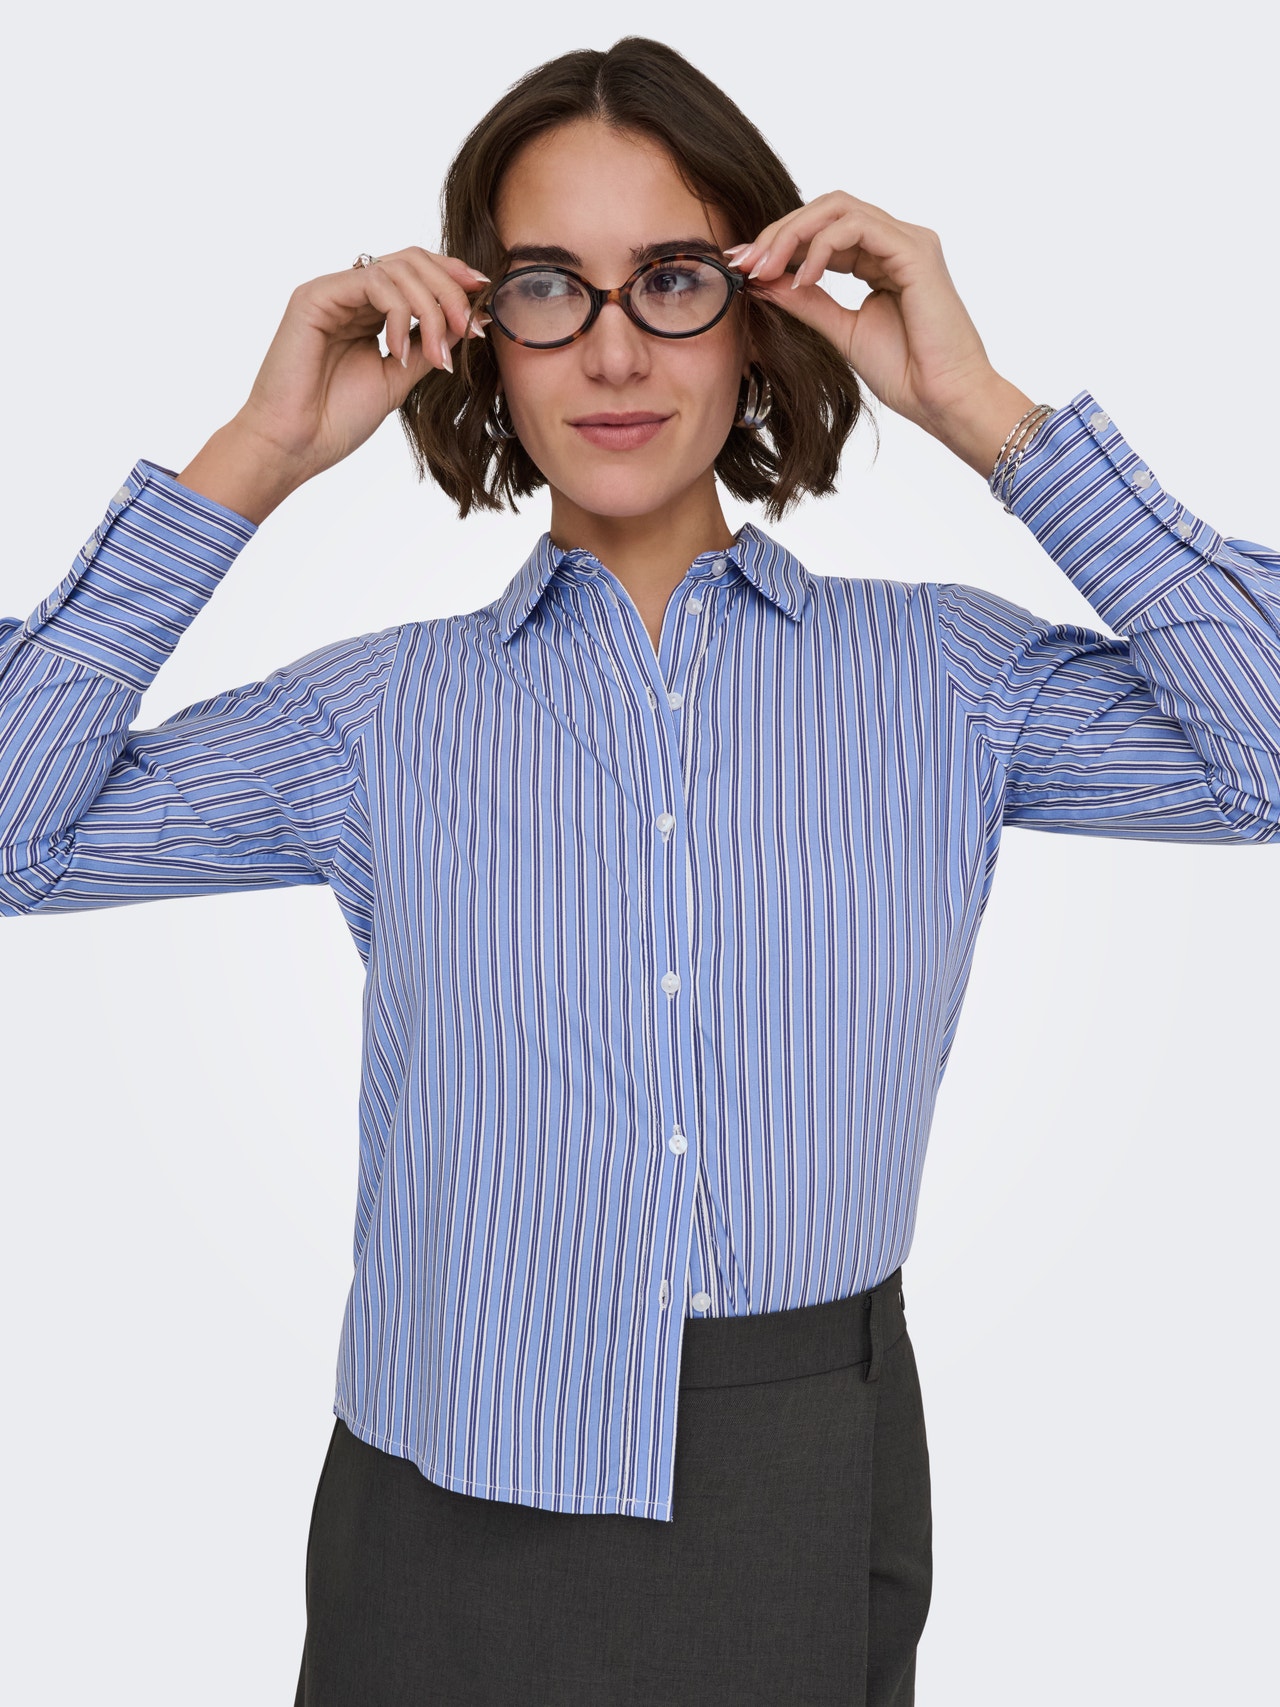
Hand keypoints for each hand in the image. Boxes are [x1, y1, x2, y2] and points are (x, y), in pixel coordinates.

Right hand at [232, 246, 491, 485]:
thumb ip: (428, 347)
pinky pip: (372, 281)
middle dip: (451, 291)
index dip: (453, 279)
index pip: (417, 273)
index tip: (484, 305)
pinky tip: (396, 353)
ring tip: (435, 353)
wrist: (296, 445)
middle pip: (413, 260)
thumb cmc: (337, 419)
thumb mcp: (400, 379)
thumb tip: (468, 324)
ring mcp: (333, 292)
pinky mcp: (315, 296)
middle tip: (469, 330)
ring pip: (398, 267)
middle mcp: (350, 295)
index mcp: (369, 312)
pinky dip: (397, 313)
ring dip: (430, 308)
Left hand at [728, 193, 1030, 468]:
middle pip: (826, 209)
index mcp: (880, 259)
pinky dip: (822, 248)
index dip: (779, 243)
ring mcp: (908, 241)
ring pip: (838, 208)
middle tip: (745, 262)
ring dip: (793, 235)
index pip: (822, 230)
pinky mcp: (915, 251)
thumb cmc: (906, 372)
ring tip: (766, 269)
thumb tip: (764, 281)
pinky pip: (858, 227)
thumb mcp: (840, 330)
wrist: (943, 399)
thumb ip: (806, 301)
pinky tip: (803, 278)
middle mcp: (896, 241)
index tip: (742, 267)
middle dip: (779, 233)